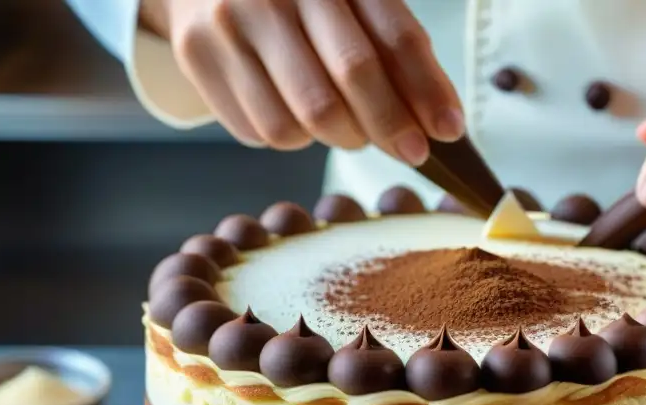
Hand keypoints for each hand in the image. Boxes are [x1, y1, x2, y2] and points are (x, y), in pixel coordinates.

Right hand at [144, 0, 464, 163]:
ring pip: (303, 118)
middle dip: (389, 125)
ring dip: (339, 137)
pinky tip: (294, 113)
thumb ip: (395, 51)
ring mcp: (231, 20)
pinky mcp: (197, 55)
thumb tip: (441, 121)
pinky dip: (292, 138)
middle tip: (409, 149)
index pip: (394, 33)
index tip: (448, 131)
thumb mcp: (351, 3)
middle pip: (350, 76)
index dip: (427, 88)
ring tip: (345, 124)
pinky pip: (261, 131)